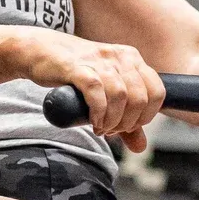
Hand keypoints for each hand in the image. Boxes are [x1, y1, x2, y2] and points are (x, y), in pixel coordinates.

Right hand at [19, 31, 164, 151]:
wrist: (41, 51)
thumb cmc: (75, 73)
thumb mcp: (106, 92)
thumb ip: (125, 119)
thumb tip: (141, 148)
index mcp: (132, 59)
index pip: (157, 92)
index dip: (146, 116)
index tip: (129, 126)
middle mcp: (120, 56)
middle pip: (140, 97)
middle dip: (128, 122)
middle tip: (111, 130)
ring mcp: (99, 60)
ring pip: (120, 96)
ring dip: (113, 120)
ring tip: (101, 128)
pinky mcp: (78, 67)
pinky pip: (97, 91)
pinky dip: (99, 112)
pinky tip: (93, 121)